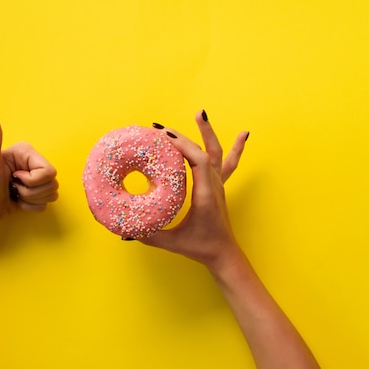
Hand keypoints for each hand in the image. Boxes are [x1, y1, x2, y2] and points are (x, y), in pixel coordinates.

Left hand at [0, 113, 58, 223]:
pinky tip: (16, 201)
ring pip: (51, 194)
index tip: (13, 177)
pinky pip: (44, 204)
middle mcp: (30, 164)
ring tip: (13, 194)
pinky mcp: (32, 194)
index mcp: (25, 153)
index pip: (49, 171)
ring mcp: (32, 180)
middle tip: (12, 187)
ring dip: (31, 199)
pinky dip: (30, 207)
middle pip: (52, 183)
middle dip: (31, 192)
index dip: (33, 180)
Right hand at [140, 111, 248, 270]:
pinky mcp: (217, 186)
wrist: (224, 254)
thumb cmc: (200, 248)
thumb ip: (149, 236)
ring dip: (207, 133)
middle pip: (205, 152)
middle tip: (162, 128)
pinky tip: (243, 135)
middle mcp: (214, 186)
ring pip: (218, 153)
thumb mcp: (173, 243)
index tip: (164, 137)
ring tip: (200, 114)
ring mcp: (218, 185)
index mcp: (205, 195)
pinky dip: (236, 148)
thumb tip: (124, 231)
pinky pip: (228, 163)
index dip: (183, 146)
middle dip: (184, 136)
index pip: (199, 162)